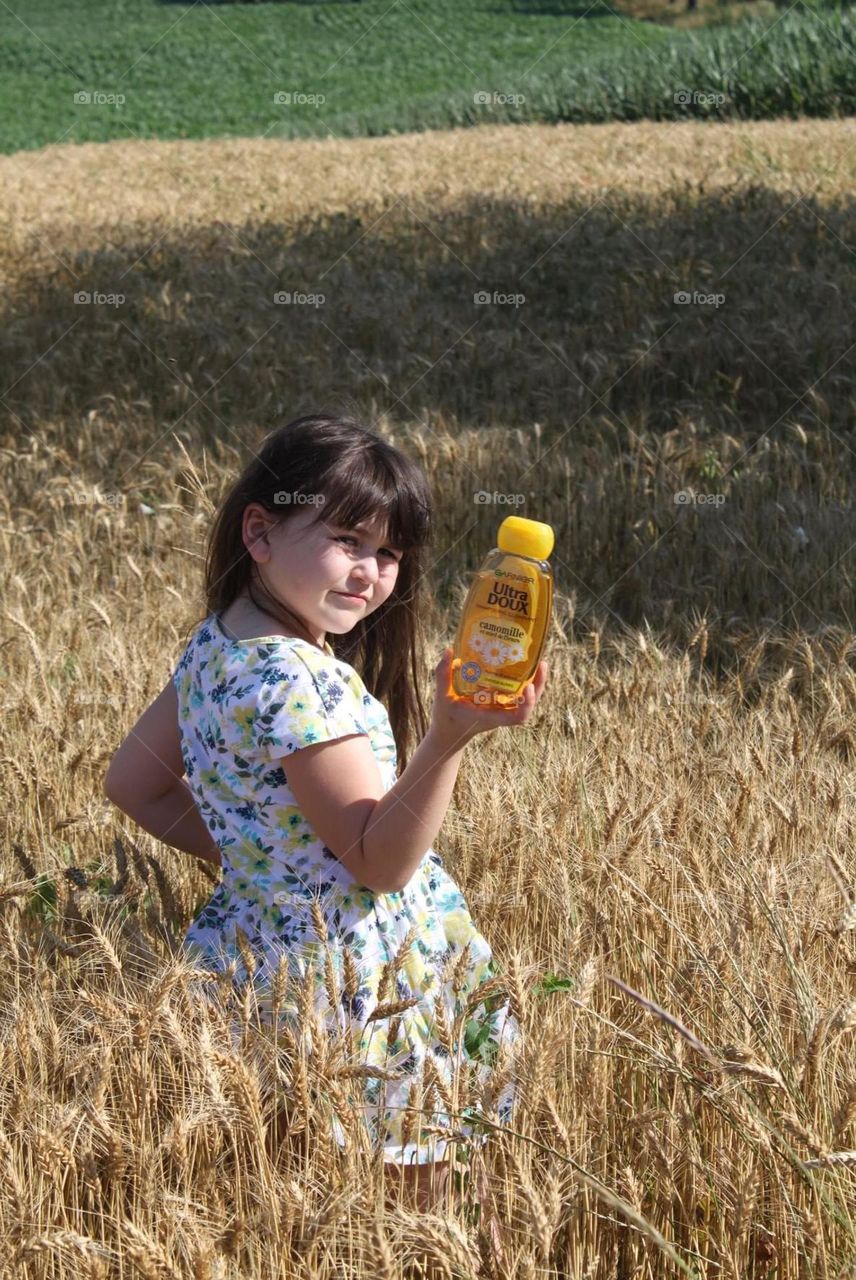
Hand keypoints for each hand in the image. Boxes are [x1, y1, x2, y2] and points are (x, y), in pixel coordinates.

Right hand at [428, 646, 548, 751]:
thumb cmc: (446, 716)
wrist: (450, 732)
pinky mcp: (502, 705)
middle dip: (539, 686)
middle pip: (529, 706)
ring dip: (537, 683)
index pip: (516, 717)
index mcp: (489, 716)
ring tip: (540, 662)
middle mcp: (501, 714)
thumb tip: (449, 650)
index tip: (528, 686)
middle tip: (541, 664)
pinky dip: (527, 682)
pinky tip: (526, 666)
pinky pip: (520, 695)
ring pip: (528, 700)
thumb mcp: (441, 696)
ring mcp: (503, 710)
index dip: (528, 704)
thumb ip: (443, 674)